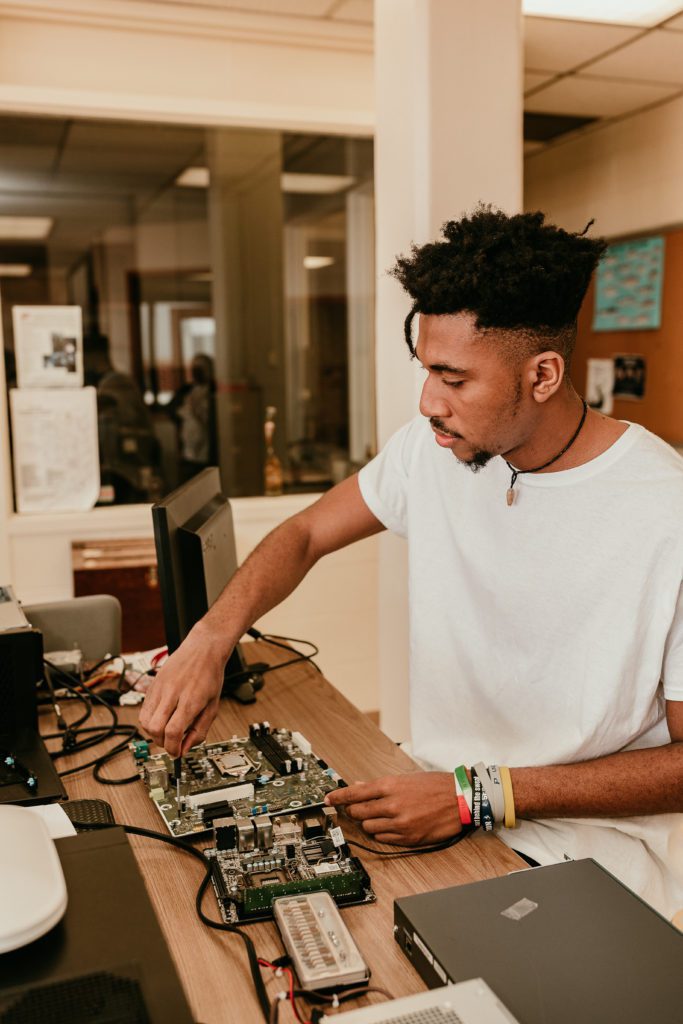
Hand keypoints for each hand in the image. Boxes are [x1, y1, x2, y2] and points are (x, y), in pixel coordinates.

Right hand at [138, 623, 227, 755]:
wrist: (202, 649)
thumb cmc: (210, 675)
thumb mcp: (213, 706)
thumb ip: (200, 730)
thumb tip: (186, 748)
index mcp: (190, 700)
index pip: (173, 732)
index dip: (173, 748)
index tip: (177, 752)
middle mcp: (172, 694)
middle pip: (155, 729)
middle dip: (162, 743)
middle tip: (172, 743)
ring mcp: (160, 689)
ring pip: (145, 722)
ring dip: (154, 733)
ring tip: (166, 731)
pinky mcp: (152, 685)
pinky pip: (143, 710)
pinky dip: (149, 721)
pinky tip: (161, 720)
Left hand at [324, 771, 460, 845]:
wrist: (461, 799)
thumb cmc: (436, 786)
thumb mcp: (406, 778)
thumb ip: (381, 785)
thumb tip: (361, 786)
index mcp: (391, 785)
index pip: (355, 792)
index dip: (338, 797)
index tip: (328, 800)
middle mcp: (392, 804)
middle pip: (358, 811)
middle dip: (353, 811)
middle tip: (354, 809)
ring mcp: (400, 823)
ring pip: (369, 827)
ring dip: (368, 823)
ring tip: (377, 817)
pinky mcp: (408, 838)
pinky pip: (384, 839)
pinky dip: (382, 833)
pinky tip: (388, 827)